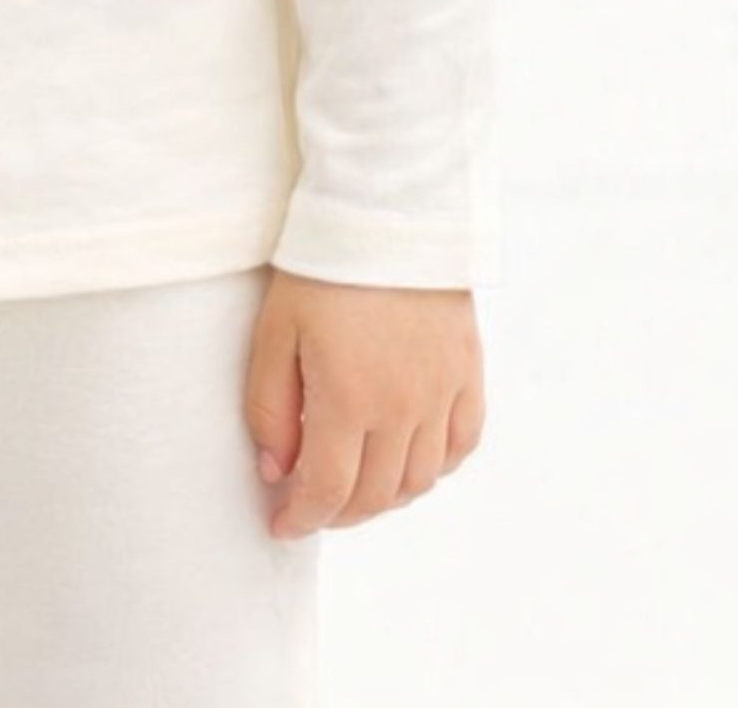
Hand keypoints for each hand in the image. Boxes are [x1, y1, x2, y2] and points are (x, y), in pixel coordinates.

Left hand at [242, 267, 484, 538]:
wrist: (389, 211)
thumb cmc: (320, 267)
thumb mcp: (274, 331)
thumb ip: (269, 407)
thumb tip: (276, 471)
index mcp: (348, 400)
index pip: (328, 491)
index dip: (302, 519)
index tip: (281, 526)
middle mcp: (403, 409)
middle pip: (375, 496)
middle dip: (338, 513)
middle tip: (311, 506)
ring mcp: (442, 393)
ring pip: (420, 480)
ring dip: (385, 497)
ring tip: (353, 486)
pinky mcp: (468, 372)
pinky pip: (462, 445)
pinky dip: (436, 468)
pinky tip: (408, 461)